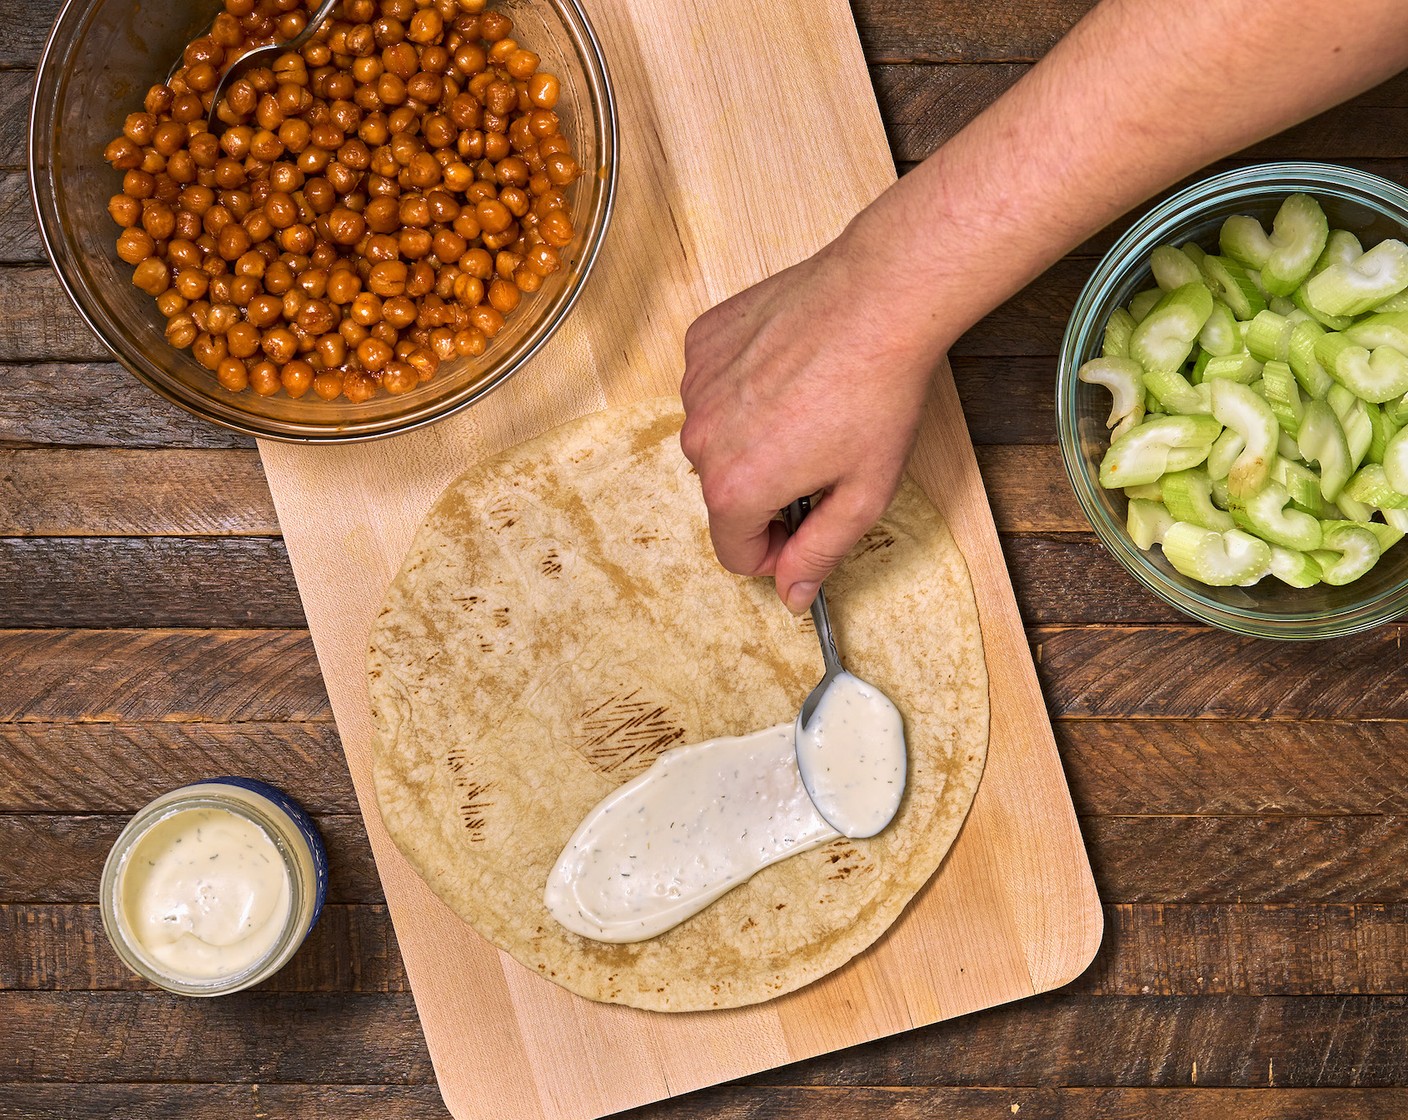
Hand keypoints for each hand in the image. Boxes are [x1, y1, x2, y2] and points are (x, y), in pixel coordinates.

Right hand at [679, 227, 947, 612]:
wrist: (879, 298)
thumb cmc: (878, 394)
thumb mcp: (863, 495)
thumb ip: (819, 554)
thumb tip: (791, 595)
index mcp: (735, 488)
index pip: (734, 553)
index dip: (777, 550)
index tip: (807, 524)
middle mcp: (700, 440)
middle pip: (724, 496)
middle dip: (766, 491)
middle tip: (821, 459)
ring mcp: (695, 386)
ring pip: (717, 439)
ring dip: (753, 438)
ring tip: (808, 409)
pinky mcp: (702, 343)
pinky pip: (713, 387)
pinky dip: (743, 389)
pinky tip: (788, 372)